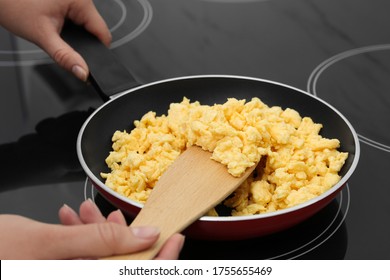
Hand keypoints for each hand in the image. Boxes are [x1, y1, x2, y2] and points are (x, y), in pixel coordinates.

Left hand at [0, 0, 110, 80]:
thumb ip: (65, 57)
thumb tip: (83, 72)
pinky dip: (66, 25)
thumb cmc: (13, 5)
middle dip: (80, 41)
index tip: (86, 63)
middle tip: (58, 40)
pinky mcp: (67, 0)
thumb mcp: (43, 36)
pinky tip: (51, 22)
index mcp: (80, 1)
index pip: (103, 33)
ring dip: (73, 32)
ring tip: (52, 29)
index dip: (96, 51)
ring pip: (85, 24)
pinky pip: (75, 17)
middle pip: (93, 29)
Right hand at [0, 200, 184, 258]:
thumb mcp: (48, 244)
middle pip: (122, 265)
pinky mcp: (61, 270)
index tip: (175, 237)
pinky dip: (79, 238)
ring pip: (100, 259)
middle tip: (114, 215)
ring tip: (83, 211)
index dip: (163, 260)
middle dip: (121, 237)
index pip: (139, 276)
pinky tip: (70, 220)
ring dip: (96, 233)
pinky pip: (80, 258)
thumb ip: (101, 241)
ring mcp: (71, 275)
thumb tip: (147, 237)